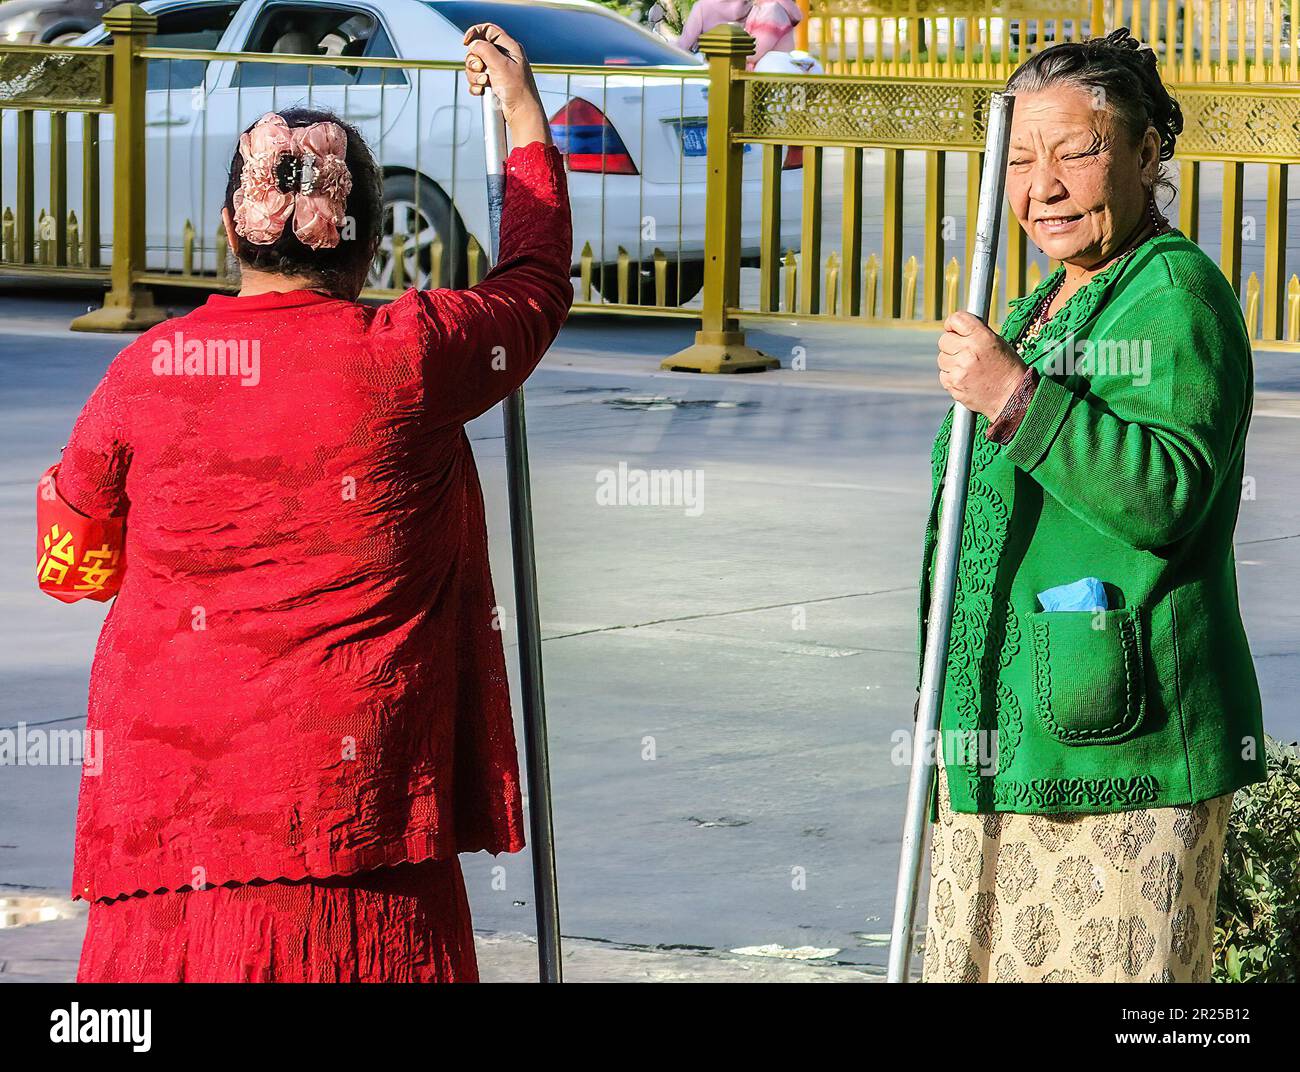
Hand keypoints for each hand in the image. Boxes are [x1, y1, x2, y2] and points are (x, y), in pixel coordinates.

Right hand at [463, 23, 550, 147]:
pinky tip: (482, 90)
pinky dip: (476, 85)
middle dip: (474, 60)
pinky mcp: (493, 83)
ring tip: (484, 82)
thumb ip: (485, 49)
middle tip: (480, 69)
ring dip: (474, 75)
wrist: (522, 113)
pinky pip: (476, 80)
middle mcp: (503, 57)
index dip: (475, 33)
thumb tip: (473, 44)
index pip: (488, 30)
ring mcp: (498, 71)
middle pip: (478, 49)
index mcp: (510, 47)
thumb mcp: (500, 64)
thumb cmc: (518, 90)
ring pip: (475, 66)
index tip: (466, 42)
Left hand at [936, 311, 1027, 419]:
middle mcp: (968, 352)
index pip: (956, 320)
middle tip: (964, 351)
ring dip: (951, 361)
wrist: (1012, 397)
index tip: (954, 328)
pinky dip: (951, 376)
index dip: (952, 324)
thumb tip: (955, 327)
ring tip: (968, 367)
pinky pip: (943, 375)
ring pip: (942, 358)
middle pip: (944, 340)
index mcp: (982, 337)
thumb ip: (976, 333)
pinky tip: (966, 378)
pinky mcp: (954, 384)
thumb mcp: (997, 343)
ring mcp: (959, 370)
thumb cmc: (1007, 368)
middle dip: (951, 344)